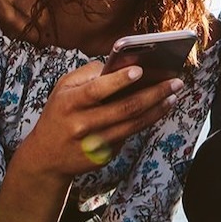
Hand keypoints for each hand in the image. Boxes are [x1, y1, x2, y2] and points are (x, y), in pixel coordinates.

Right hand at [20, 61, 180, 178]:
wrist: (45, 157)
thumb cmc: (59, 113)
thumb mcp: (63, 89)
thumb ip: (88, 74)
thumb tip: (121, 64)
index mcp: (70, 103)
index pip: (96, 90)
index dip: (118, 80)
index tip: (140, 70)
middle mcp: (82, 124)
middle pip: (124, 108)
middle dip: (153, 93)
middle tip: (174, 81)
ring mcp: (95, 143)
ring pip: (133, 124)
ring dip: (157, 108)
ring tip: (173, 94)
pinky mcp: (105, 155)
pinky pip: (130, 134)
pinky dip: (148, 120)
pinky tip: (160, 108)